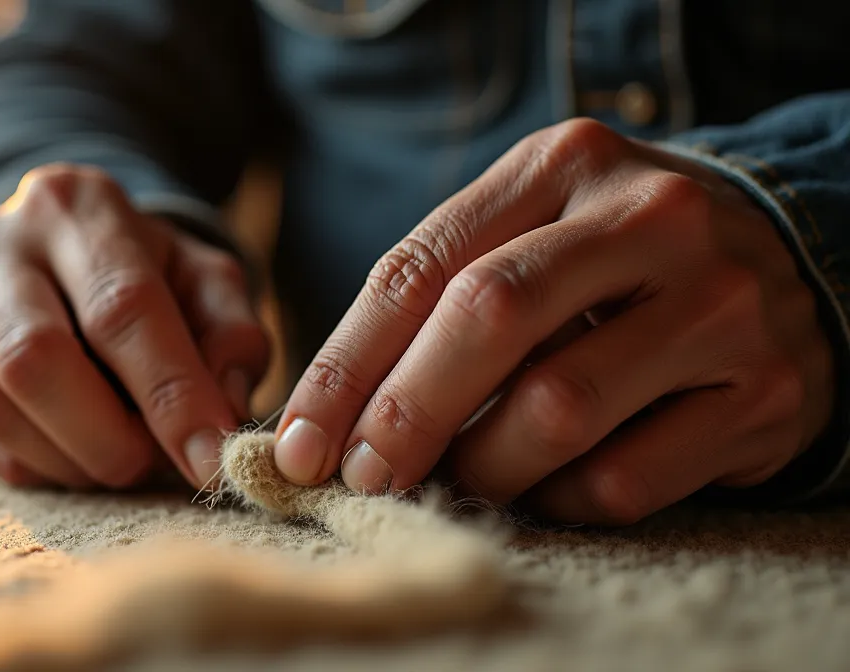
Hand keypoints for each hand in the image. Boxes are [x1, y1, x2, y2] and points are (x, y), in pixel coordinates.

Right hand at [0, 164, 267, 489]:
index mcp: (79, 207)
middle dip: (106, 436)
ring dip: (70, 459)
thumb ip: (232, 337)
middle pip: (36, 358)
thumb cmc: (148, 275)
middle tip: (153, 463)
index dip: (170, 394)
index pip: (120, 306)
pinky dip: (39, 466)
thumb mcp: (206, 282)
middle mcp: (0, 244)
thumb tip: (223, 416)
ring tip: (120, 457)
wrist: (60, 263)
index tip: (212, 460)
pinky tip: (78, 455)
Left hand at [274, 119, 834, 524]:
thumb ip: (434, 299)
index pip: (422, 267)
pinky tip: (545, 486)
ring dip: (483, 466)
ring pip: (556, 409)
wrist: (784, 264)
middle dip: (404, 414)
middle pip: (488, 318)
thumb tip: (325, 418)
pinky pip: (625, 479)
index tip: (300, 443)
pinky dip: (560, 499)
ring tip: (460, 478)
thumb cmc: (609, 262)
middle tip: (362, 476)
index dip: (345, 366)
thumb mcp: (526, 236)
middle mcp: (649, 218)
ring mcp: (720, 303)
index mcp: (563, 164)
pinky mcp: (766, 393)